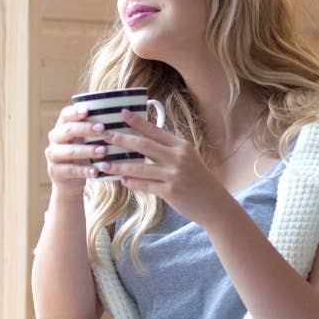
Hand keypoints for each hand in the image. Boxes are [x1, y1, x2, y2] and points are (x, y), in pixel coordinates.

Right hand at [44, 103, 107, 197]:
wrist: (69, 181)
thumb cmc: (83, 154)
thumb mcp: (86, 140)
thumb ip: (95, 129)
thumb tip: (121, 113)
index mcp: (62, 126)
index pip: (65, 115)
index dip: (75, 112)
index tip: (87, 111)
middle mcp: (55, 139)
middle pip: (67, 130)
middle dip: (85, 129)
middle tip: (102, 129)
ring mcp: (53, 155)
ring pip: (69, 151)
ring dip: (87, 150)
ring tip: (104, 151)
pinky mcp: (55, 171)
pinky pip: (70, 170)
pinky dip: (84, 170)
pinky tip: (96, 171)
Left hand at [97, 109, 233, 226]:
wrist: (215, 204)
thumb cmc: (198, 180)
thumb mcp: (188, 158)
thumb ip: (168, 149)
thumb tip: (143, 141)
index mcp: (181, 145)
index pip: (155, 130)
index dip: (137, 121)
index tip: (121, 113)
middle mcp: (178, 157)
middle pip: (144, 145)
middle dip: (121, 139)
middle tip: (104, 135)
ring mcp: (174, 175)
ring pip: (140, 167)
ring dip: (119, 165)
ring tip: (103, 163)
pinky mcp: (170, 191)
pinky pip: (145, 185)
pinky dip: (131, 182)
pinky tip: (121, 180)